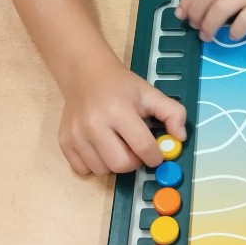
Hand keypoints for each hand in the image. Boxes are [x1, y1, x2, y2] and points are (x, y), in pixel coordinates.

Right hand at [58, 54, 185, 176]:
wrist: (85, 74)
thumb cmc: (121, 86)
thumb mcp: (151, 93)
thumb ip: (173, 113)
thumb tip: (180, 138)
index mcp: (119, 110)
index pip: (143, 148)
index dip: (156, 156)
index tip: (156, 153)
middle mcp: (94, 124)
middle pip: (121, 165)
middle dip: (135, 162)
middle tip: (136, 149)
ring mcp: (76, 135)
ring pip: (103, 170)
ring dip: (115, 164)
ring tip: (117, 145)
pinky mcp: (64, 142)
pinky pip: (84, 170)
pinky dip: (95, 165)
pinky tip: (100, 148)